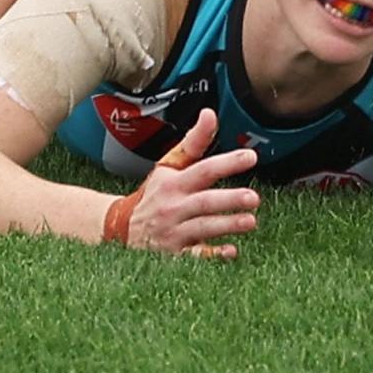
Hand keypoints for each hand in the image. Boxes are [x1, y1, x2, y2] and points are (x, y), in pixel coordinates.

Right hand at [111, 109, 261, 259]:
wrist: (119, 228)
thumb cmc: (153, 194)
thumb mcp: (168, 166)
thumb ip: (194, 142)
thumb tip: (210, 114)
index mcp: (174, 183)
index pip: (203, 170)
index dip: (227, 162)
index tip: (251, 156)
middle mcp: (173, 207)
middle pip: (204, 202)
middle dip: (229, 200)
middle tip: (253, 198)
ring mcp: (172, 232)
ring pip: (202, 228)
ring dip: (227, 225)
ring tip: (250, 221)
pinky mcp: (173, 255)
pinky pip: (194, 257)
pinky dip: (212, 255)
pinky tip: (231, 251)